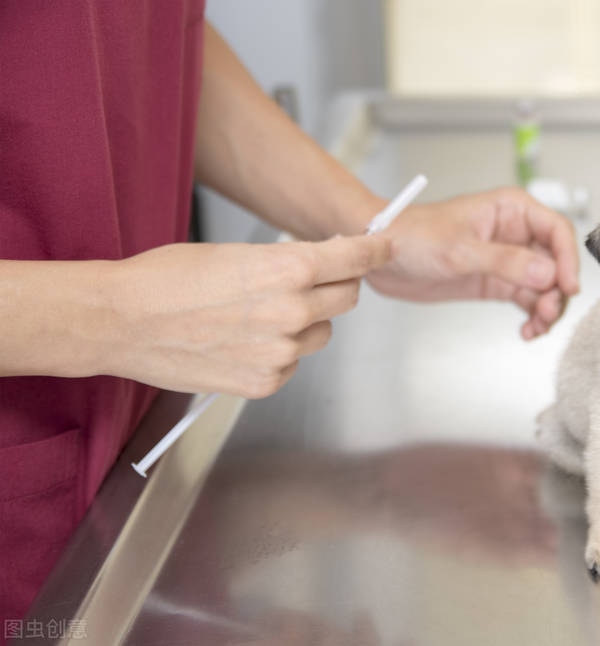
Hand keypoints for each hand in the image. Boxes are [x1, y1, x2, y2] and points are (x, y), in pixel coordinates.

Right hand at [98, 236, 389, 397]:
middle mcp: (294, 310)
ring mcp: (282, 351)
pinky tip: (242, 342)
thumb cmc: (169, 278)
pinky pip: (292, 364)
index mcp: (289, 268)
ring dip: (305, 322)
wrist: (123, 320)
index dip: (375, 250)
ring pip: (321, 333)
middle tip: (313, 281)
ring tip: (258, 315)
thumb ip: (287, 262)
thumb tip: (320, 263)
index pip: (355, 258)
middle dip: (337, 286)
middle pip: (348, 297)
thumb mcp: (236, 253)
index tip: (386, 247)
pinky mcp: (265, 382)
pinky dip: (279, 354)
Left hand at [366, 187, 579, 339]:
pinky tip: (527, 331)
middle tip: (547, 313)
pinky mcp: (496, 281)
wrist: (381, 255)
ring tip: (536, 327)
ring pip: (545, 285)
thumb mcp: (459, 250)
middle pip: (557, 262)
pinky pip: (528, 300)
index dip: (568, 259)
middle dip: (557, 291)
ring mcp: (508, 259)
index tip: (566, 287)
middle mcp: (515, 233)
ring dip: (547, 308)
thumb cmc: (412, 235)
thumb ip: (506, 262)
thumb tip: (547, 274)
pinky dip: (533, 316)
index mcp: (512, 210)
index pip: (557, 231)